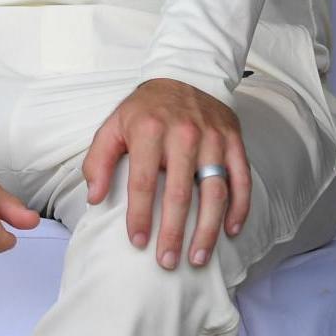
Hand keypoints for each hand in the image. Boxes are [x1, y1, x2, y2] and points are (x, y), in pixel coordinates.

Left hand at [83, 78, 248, 270]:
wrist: (186, 74)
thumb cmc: (146, 109)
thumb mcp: (114, 125)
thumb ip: (99, 160)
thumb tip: (94, 198)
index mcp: (149, 131)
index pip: (143, 183)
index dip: (140, 216)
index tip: (137, 242)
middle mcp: (183, 134)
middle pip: (181, 194)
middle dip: (174, 232)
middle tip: (168, 261)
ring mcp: (213, 138)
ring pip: (215, 191)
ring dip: (208, 229)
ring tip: (198, 257)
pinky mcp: (234, 140)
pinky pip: (241, 179)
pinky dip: (239, 208)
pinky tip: (231, 231)